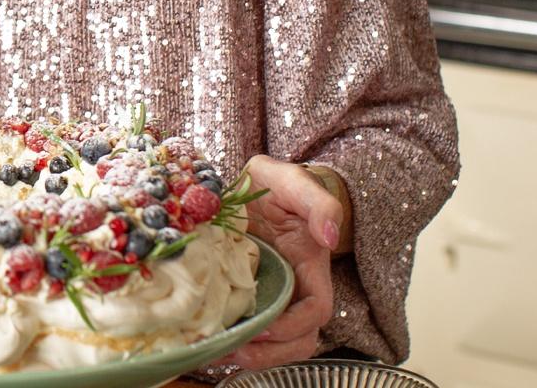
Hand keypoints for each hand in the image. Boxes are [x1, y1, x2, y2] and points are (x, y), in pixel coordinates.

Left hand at [228, 155, 347, 369]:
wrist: (252, 185)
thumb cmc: (277, 184)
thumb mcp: (293, 181)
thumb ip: (317, 202)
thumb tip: (328, 235)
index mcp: (310, 265)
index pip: (316, 309)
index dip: (294, 325)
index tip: (265, 327)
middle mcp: (294, 287)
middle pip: (300, 339)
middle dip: (272, 353)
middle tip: (236, 350)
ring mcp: (270, 294)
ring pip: (276, 343)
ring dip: (252, 355)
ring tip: (219, 352)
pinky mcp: (245, 294)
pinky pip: (248, 328)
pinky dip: (232, 341)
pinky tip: (208, 340)